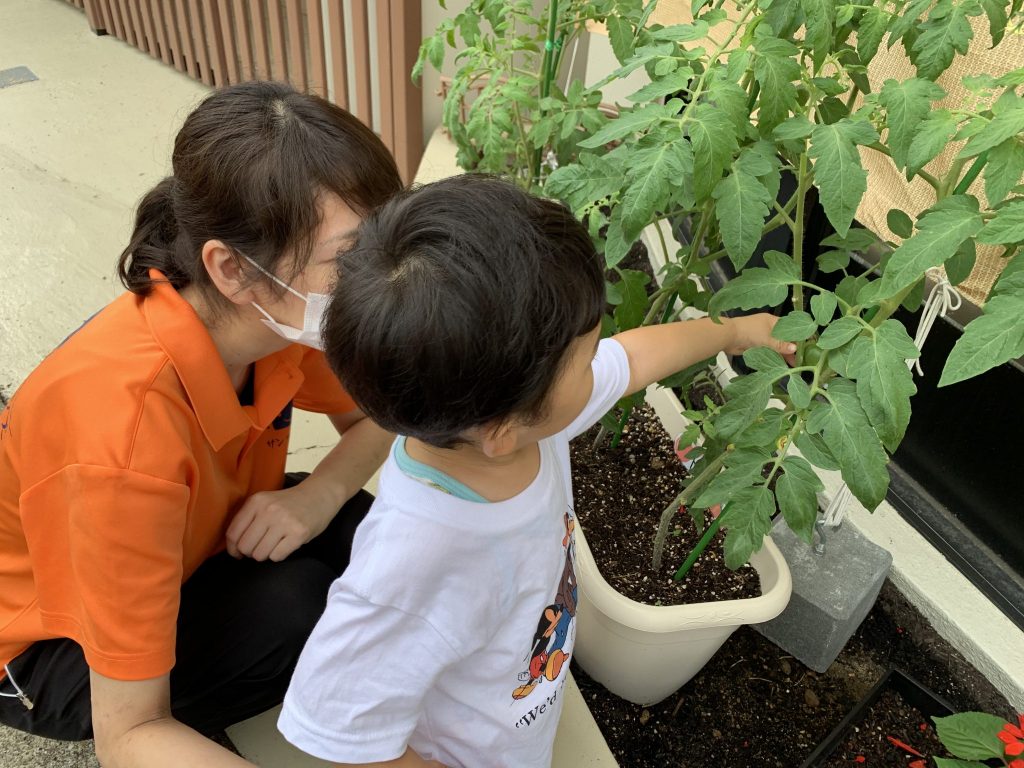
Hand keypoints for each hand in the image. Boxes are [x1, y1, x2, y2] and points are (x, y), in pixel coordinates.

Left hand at [226, 479, 341, 560]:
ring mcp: (284, 522)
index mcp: (256, 502)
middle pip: (245, 547)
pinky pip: (277, 556)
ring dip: (266, 554)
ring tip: (275, 543)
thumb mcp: (266, 503)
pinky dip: (279, 555)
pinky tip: (286, 544)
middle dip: (251, 552)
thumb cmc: (290, 503)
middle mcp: (269, 511)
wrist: (320, 494)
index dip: (233, 549)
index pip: (233, 533)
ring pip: (260, 554)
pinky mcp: (298, 533)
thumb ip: (249, 519)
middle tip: (262, 546)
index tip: (239, 552)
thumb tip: (234, 549)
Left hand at [726, 313, 797, 365]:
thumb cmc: (749, 332)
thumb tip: (795, 349)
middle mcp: (768, 328)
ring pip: (776, 346)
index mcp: (772, 321)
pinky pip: (768, 351)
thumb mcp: (768, 338)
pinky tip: (781, 364)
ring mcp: (762, 336)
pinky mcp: (756, 345)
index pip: (790, 328)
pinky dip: (774, 356)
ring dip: (783, 354)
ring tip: (793, 364)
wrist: (727, 337)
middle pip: (783, 338)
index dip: (798, 337)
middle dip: (791, 348)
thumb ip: (781, 345)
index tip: (806, 347)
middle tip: (800, 359)